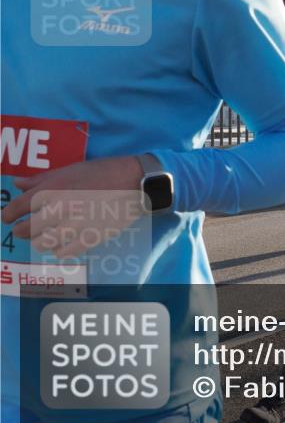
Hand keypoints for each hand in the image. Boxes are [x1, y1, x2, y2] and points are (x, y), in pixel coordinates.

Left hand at [1, 157, 145, 258]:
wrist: (135, 183)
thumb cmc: (103, 172)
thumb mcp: (70, 169)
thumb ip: (41, 179)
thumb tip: (18, 183)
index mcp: (50, 190)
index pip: (16, 208)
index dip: (7, 215)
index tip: (8, 218)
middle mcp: (58, 209)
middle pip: (25, 229)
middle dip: (21, 230)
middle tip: (25, 229)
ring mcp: (73, 226)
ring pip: (41, 244)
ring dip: (39, 241)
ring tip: (44, 237)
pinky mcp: (89, 238)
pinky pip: (63, 252)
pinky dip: (58, 250)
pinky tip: (61, 244)